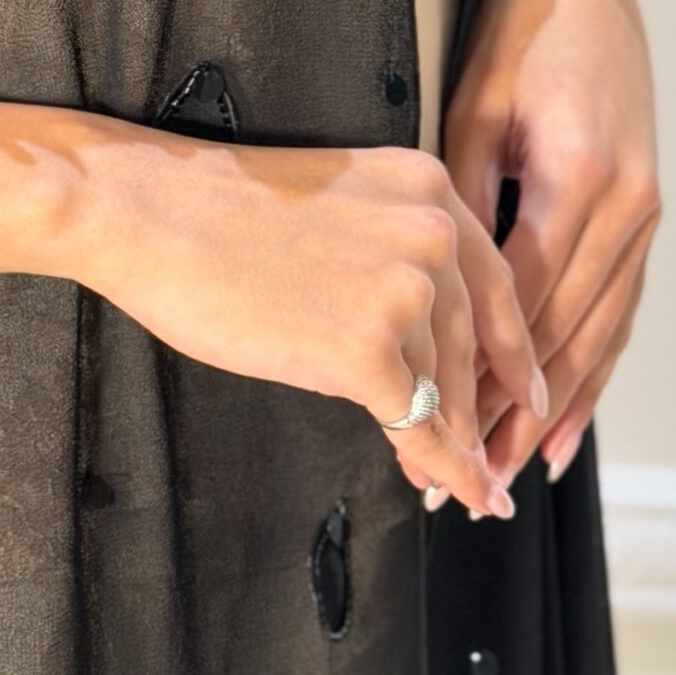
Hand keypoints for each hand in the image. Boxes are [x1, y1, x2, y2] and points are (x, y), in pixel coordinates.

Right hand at [78, 134, 539, 517]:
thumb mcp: (339, 204)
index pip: (494, 283)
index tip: (526, 394)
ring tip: (461, 484)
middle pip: (474, 345)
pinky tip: (445, 489)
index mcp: (427, 185)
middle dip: (477, 411)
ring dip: (451, 443)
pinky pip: (417, 425)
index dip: (511, 353)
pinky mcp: (367, 349)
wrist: (149, 211)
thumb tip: (423, 341)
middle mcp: (433, 232)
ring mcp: (404, 291)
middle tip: (488, 458)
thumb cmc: (215, 211)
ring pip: (444, 388)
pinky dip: (436, 465)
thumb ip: (394, 252)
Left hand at [443, 0, 660, 487]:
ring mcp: (644, 212)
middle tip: (460, 475)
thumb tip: (434, 289)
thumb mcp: (470, 105)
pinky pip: (618, 309)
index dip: (480, 374)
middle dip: (511, 414)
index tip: (434, 425)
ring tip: (502, 469)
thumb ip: (459, 198)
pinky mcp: (644, 211)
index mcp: (578, 179)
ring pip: (597, 333)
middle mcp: (625, 206)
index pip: (524, 306)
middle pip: (564, 336)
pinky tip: (562, 424)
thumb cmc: (511, 31)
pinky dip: (591, 369)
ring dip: (553, 408)